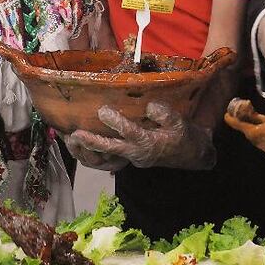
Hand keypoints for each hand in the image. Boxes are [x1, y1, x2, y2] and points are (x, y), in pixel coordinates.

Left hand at [67, 102, 214, 170]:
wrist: (193, 156)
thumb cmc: (185, 137)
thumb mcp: (181, 123)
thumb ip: (165, 115)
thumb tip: (149, 106)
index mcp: (150, 144)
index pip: (130, 133)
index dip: (116, 123)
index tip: (103, 111)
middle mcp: (138, 154)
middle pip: (112, 148)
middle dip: (92, 142)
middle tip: (75, 135)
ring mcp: (133, 157)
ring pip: (109, 153)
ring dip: (90, 147)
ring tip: (72, 138)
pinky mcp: (131, 156)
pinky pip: (112, 153)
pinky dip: (98, 147)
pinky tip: (84, 139)